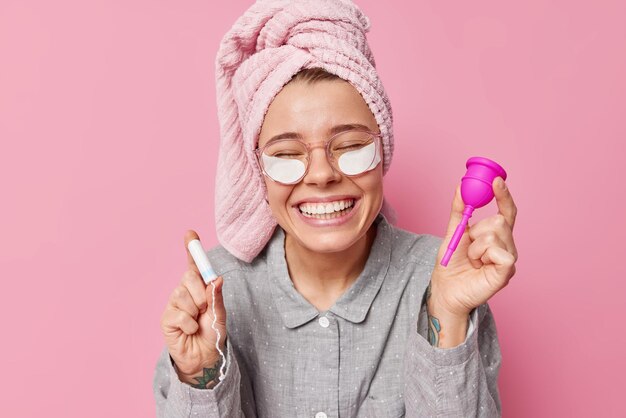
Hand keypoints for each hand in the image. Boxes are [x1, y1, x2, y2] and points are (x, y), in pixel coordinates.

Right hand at [160, 230, 226, 380]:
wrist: (205, 357)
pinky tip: (188, 331)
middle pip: (189, 277)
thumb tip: (217, 279)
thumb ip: (217, 297)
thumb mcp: (219, 314)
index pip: (194, 266)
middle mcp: (184, 291)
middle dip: (201, 293)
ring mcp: (173, 303)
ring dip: (196, 312)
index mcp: (199, 287)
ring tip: (196, 322)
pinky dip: (189, 325)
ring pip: (184, 296)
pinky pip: (180, 314)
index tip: (190, 234)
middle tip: (204, 309)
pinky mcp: (166, 318)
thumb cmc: (212, 333)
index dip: (192, 249)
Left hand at [430, 177, 517, 317]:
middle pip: (498, 221)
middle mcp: (506, 246)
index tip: (496, 180)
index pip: (506, 212)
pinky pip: (499, 252)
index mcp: (496, 236)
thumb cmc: (451, 264)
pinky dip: (483, 256)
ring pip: (495, 236)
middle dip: (477, 232)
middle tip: (469, 247)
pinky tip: (479, 266)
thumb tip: (460, 187)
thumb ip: (459, 211)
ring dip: (475, 247)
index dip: (503, 195)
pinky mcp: (507, 271)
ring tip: (472, 260)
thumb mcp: (453, 232)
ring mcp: (508, 259)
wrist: (445, 289)